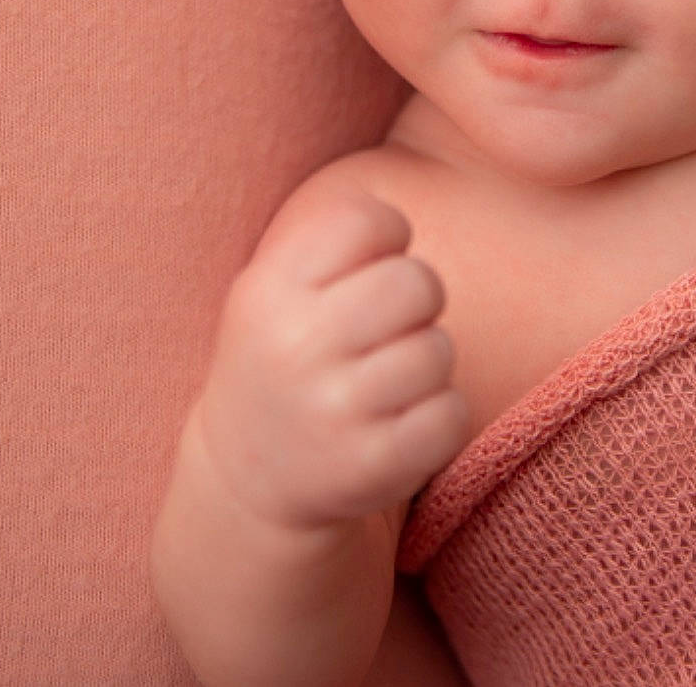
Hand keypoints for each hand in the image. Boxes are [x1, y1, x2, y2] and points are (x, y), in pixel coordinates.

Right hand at [191, 176, 469, 535]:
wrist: (245, 477)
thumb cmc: (285, 358)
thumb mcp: (275, 289)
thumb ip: (334, 240)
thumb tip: (400, 219)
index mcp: (269, 290)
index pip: (365, 220)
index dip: (387, 236)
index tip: (371, 266)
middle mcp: (296, 347)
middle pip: (416, 282)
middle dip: (419, 299)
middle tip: (390, 327)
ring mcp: (334, 411)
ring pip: (438, 350)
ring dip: (427, 364)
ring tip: (387, 381)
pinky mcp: (372, 466)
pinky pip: (450, 414)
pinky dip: (440, 417)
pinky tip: (400, 423)